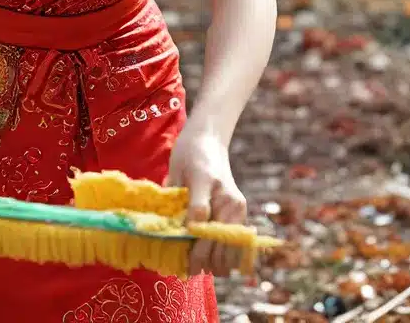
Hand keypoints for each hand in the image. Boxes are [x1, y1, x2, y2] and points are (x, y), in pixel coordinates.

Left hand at [169, 125, 247, 277]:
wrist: (210, 140)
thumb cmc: (187, 153)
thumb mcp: (175, 170)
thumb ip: (173, 199)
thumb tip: (166, 229)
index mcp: (206, 179)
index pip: (199, 214)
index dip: (187, 236)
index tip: (176, 251)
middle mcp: (227, 196)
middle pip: (217, 238)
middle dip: (200, 258)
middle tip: (184, 268)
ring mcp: (238, 206)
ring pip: (230, 249)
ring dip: (213, 262)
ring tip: (196, 265)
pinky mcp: (243, 213)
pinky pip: (237, 246)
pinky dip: (224, 257)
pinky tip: (209, 259)